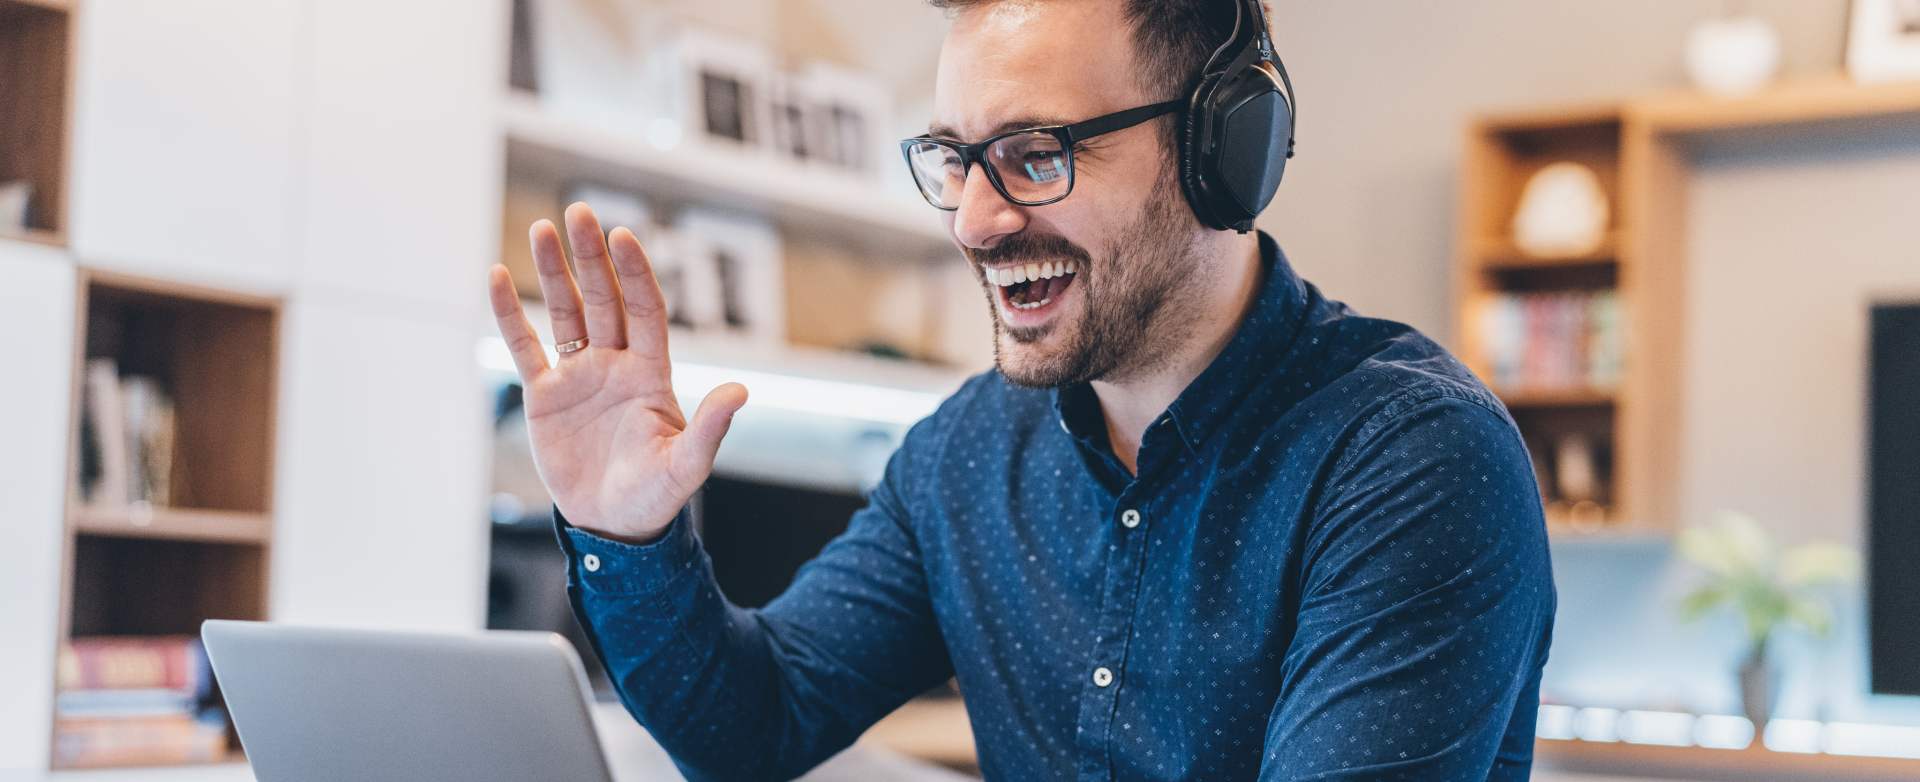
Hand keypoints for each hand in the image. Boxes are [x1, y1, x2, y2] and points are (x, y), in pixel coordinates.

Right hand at [487, 203, 746, 543]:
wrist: (612, 525)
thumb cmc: (655, 497)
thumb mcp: (686, 466)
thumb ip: (710, 429)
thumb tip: (741, 391)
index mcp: (651, 373)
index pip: (644, 310)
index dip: (635, 273)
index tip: (622, 237)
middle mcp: (616, 364)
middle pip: (604, 299)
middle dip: (592, 257)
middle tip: (579, 213)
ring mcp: (579, 376)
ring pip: (565, 312)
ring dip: (554, 272)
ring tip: (543, 227)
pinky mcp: (545, 396)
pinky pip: (524, 346)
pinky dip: (510, 314)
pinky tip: (497, 276)